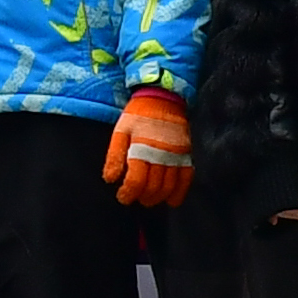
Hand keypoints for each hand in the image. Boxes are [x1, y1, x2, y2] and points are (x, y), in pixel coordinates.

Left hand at [104, 84, 194, 207]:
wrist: (164, 96)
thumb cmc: (139, 114)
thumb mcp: (121, 130)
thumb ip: (114, 156)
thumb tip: (110, 180)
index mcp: (142, 148)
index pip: (136, 181)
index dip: (127, 193)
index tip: (122, 196)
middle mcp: (161, 154)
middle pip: (153, 187)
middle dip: (141, 197)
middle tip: (135, 197)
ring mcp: (176, 155)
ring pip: (169, 186)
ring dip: (157, 198)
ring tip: (148, 199)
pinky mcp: (187, 153)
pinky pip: (186, 178)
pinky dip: (180, 193)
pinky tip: (171, 200)